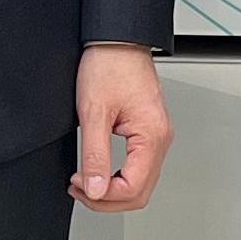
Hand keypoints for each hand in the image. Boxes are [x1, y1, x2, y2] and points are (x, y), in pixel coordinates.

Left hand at [72, 44, 171, 209]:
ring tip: (85, 183)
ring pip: (141, 183)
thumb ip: (95, 155)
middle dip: (107, 199)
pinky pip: (139, 167)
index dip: (103, 195)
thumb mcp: (94, 113)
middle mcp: (160, 139)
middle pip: (140, 192)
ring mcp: (157, 136)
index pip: (133, 188)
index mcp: (152, 136)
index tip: (80, 186)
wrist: (118, 41)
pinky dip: (118, 177)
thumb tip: (95, 189)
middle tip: (80, 190)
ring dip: (112, 190)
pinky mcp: (148, 132)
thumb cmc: (110, 65)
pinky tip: (99, 173)